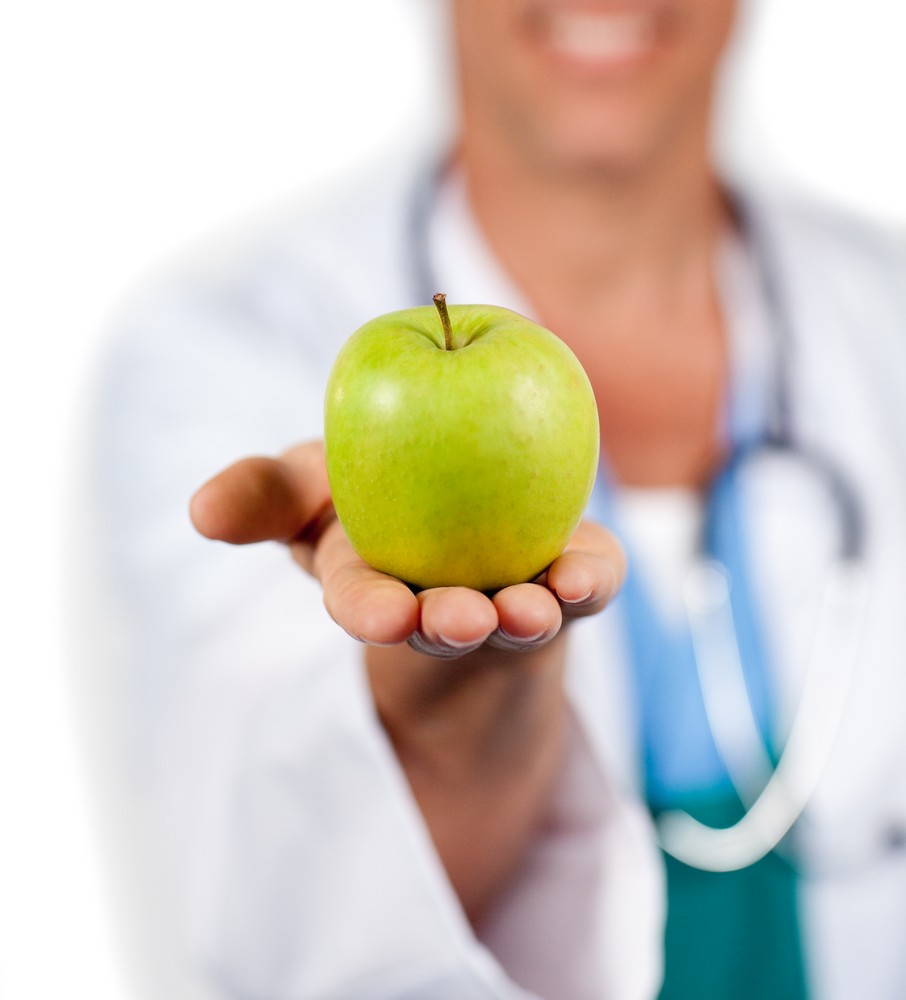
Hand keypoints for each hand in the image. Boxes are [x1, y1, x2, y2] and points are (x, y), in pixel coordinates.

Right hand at [190, 440, 625, 657]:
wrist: (464, 531)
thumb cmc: (379, 505)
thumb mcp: (311, 490)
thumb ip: (266, 492)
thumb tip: (202, 510)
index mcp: (376, 584)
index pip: (364, 600)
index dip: (370, 608)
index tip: (384, 613)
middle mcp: (443, 602)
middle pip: (442, 620)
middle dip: (446, 625)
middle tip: (458, 621)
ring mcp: (509, 599)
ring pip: (518, 616)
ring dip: (523, 616)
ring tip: (530, 610)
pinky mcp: (569, 584)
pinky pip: (587, 585)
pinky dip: (589, 581)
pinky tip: (585, 575)